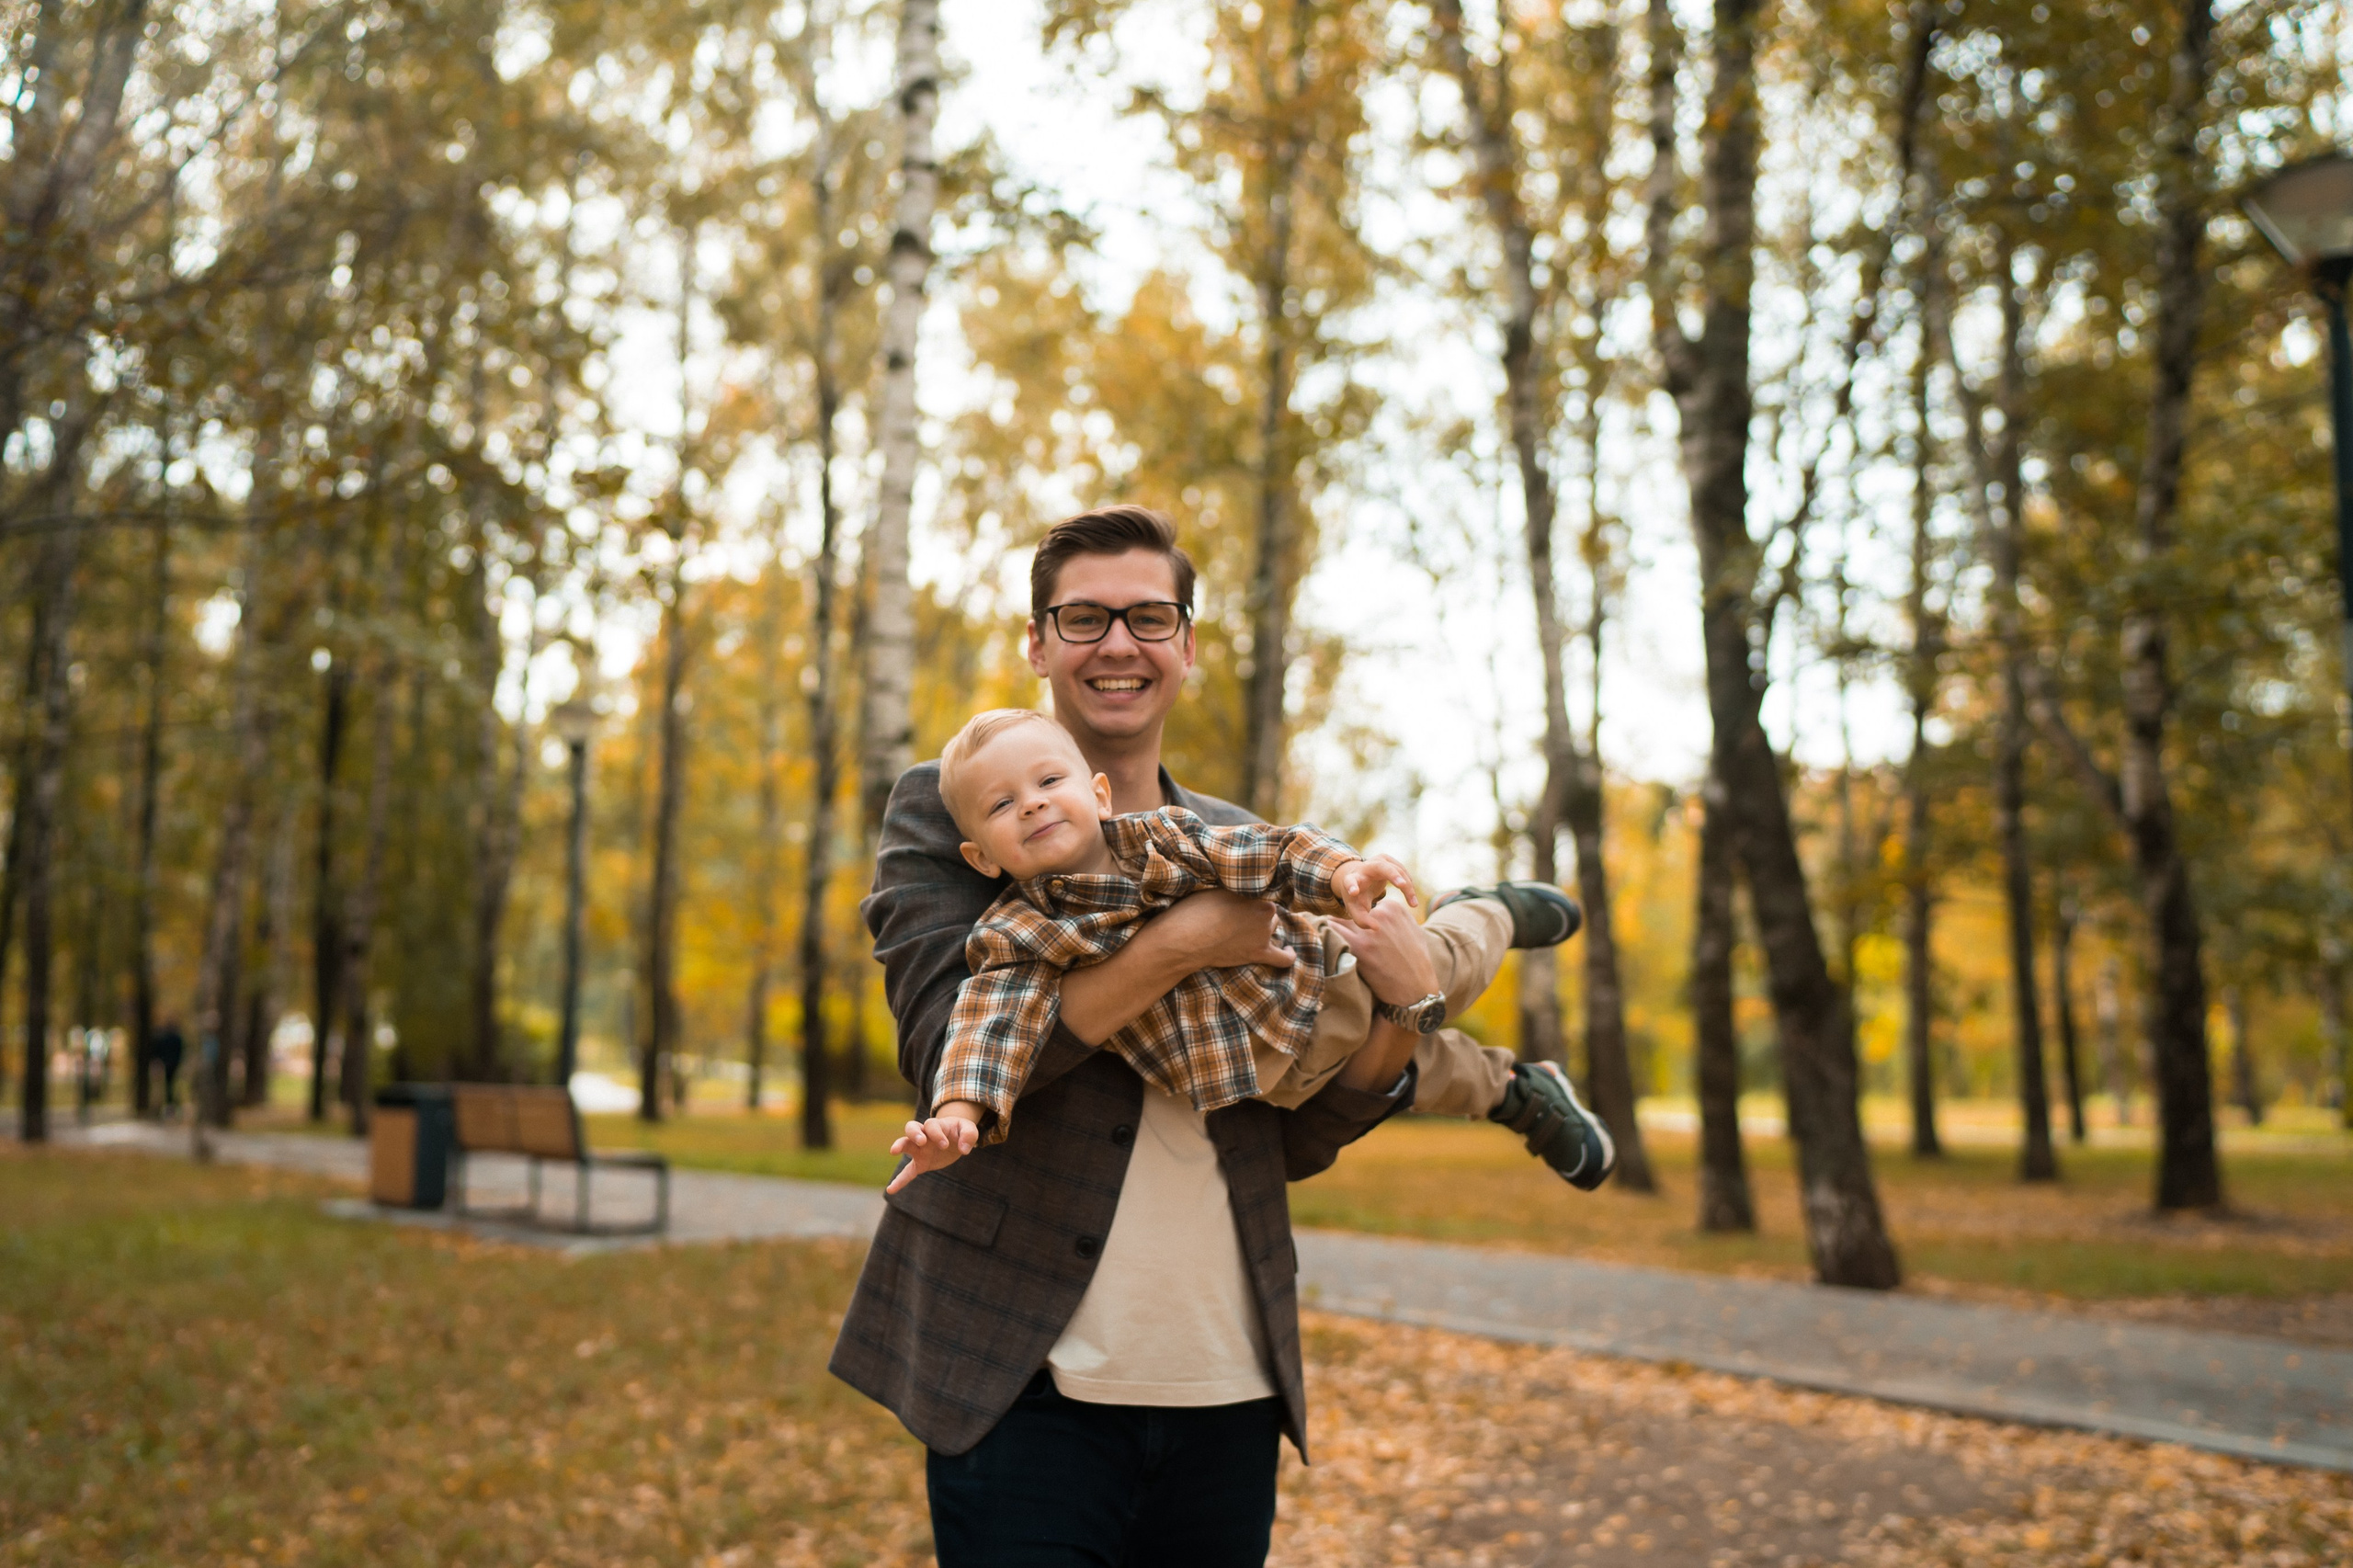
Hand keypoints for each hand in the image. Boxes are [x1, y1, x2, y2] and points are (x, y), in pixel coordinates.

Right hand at [886, 1103, 981, 1192]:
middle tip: (922, 1141)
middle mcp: (925, 1135)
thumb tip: (964, 1150)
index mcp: (936, 1125)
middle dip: (915, 1134)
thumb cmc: (960, 1131)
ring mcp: (920, 1150)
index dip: (937, 1134)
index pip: (932, 1125)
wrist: (955, 1138)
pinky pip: (907, 1172)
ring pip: (905, 1144)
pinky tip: (890, 1190)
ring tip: (893, 1151)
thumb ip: (969, 1136)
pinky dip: (900, 1180)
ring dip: (900, 1146)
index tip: (945, 1145)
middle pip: (911, 1127)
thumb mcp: (969, 1129)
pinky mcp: (920, 1164)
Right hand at [1147, 888, 1297, 971]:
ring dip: (1261, 930)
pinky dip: (1289, 954)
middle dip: (1255, 915)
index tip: (1238, 903)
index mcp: (1259, 897)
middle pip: (1268, 914)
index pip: (1263, 896)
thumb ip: (1238, 892)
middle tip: (1235, 917)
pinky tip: (1290, 949)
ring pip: (1271, 930)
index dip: (1250, 901)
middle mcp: (1266, 916)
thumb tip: (1243, 895)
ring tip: (1242, 930)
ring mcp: (1263, 937)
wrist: (1184, 939)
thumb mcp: (1218, 890)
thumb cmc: (1196, 911)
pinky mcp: (1258, 955)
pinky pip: (1283, 959)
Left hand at [1325, 897, 1440, 1007]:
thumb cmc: (1416, 961)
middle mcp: (1380, 915)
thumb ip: (1396, 916)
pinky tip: (1326, 939)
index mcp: (1393, 907)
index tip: (1359, 925)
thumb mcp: (1413, 929)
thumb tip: (1380, 911)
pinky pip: (1335, 934)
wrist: (1415, 987)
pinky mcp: (1358, 947)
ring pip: (1340, 920)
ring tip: (1329, 934)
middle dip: (1348, 921)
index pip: (1368, 904)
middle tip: (1340, 928)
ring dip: (1335, 926)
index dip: (1363, 916)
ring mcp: (1368, 931)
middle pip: (1353, 911)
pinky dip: (1329, 935)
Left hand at [1332, 853, 1417, 922]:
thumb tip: (1376, 928)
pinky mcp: (1388, 860)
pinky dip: (1409, 884)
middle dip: (1391, 874)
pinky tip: (1411, 897)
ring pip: (1397, 870)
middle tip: (1402, 885)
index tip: (1353, 893)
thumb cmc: (1358, 897)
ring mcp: (1378, 860)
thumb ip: (1362, 921)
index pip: (1350, 881)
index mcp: (1352, 879)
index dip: (1351, 886)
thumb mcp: (1356, 910)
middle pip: (1379, 866)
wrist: (1360, 878)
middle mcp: (1365, 867)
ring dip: (1407, 886)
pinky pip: (1402, 871)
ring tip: (1413, 904)